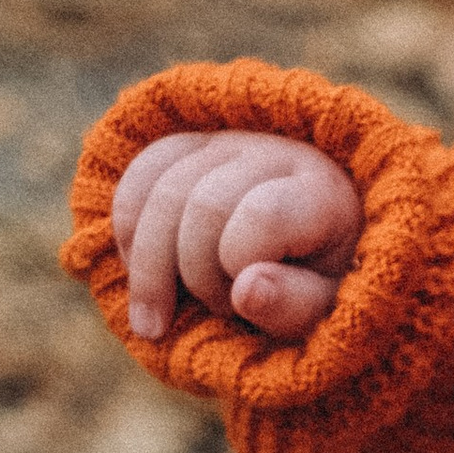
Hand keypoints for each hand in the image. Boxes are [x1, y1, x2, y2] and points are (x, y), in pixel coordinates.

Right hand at [112, 130, 364, 341]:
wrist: (309, 251)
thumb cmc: (318, 285)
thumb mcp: (324, 310)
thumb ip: (294, 307)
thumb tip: (245, 291)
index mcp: (322, 193)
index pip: (263, 214)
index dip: (239, 267)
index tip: (245, 302)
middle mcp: (276, 153)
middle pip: (202, 203)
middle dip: (198, 275)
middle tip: (221, 310)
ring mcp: (229, 142)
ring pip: (160, 192)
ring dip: (154, 266)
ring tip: (174, 310)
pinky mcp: (190, 145)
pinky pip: (139, 177)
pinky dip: (128, 234)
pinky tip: (140, 276)